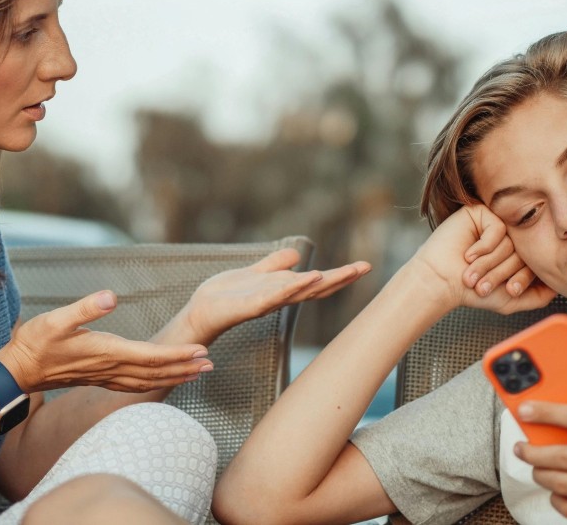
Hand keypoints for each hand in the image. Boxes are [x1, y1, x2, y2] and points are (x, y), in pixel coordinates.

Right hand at [0, 290, 212, 393]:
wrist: (18, 370)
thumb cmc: (36, 342)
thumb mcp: (56, 319)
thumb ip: (85, 308)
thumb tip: (111, 296)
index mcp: (107, 352)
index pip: (152, 356)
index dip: (178, 354)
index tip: (201, 351)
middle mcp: (112, 368)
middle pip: (157, 372)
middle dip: (186, 368)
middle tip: (211, 363)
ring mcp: (107, 376)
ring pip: (150, 381)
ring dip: (175, 377)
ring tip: (198, 373)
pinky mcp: (102, 378)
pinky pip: (137, 385)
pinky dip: (156, 383)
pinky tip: (163, 380)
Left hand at [179, 248, 371, 340]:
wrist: (201, 311)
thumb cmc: (227, 295)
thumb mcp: (256, 273)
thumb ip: (275, 264)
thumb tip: (297, 255)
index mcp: (282, 289)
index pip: (316, 282)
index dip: (339, 275)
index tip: (362, 266)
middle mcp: (280, 297)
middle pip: (316, 288)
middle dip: (340, 278)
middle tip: (364, 267)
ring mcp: (268, 302)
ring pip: (300, 292)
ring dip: (321, 282)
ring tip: (342, 272)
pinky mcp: (251, 305)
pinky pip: (275, 295)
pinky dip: (293, 287)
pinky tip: (307, 277)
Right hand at [408, 204, 554, 314]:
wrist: (442, 282)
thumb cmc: (471, 291)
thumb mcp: (511, 300)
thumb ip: (539, 296)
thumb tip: (560, 285)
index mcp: (515, 254)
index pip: (535, 261)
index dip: (522, 278)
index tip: (509, 291)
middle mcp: (508, 237)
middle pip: (525, 251)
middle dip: (503, 272)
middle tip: (485, 284)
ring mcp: (495, 224)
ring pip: (511, 241)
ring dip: (490, 262)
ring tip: (472, 271)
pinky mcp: (480, 213)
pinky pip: (498, 228)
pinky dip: (484, 247)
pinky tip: (469, 253)